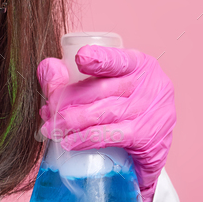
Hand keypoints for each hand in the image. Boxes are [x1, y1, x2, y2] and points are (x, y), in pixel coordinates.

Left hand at [37, 45, 175, 201]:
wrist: (155, 143)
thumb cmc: (127, 107)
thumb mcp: (109, 84)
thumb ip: (75, 76)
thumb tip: (48, 68)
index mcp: (139, 65)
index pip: (118, 59)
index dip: (99, 59)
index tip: (80, 58)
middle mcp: (148, 85)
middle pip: (100, 88)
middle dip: (66, 99)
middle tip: (48, 109)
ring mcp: (148, 113)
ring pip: (101, 113)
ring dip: (70, 121)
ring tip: (51, 127)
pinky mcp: (145, 138)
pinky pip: (108, 136)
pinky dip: (84, 139)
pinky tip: (68, 142)